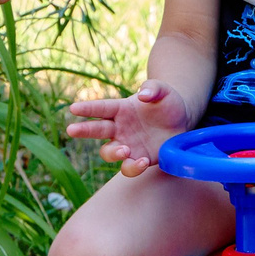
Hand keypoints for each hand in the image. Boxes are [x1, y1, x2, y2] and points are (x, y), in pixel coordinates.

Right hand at [64, 80, 193, 177]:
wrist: (182, 120)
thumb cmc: (168, 102)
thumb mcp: (163, 90)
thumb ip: (153, 88)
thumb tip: (142, 95)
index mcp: (121, 109)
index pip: (101, 108)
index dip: (87, 108)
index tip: (73, 108)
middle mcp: (119, 128)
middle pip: (97, 130)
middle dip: (83, 130)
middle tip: (71, 130)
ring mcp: (127, 145)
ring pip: (109, 152)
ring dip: (113, 152)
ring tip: (124, 150)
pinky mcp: (138, 159)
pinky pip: (128, 167)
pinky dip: (132, 167)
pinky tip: (143, 161)